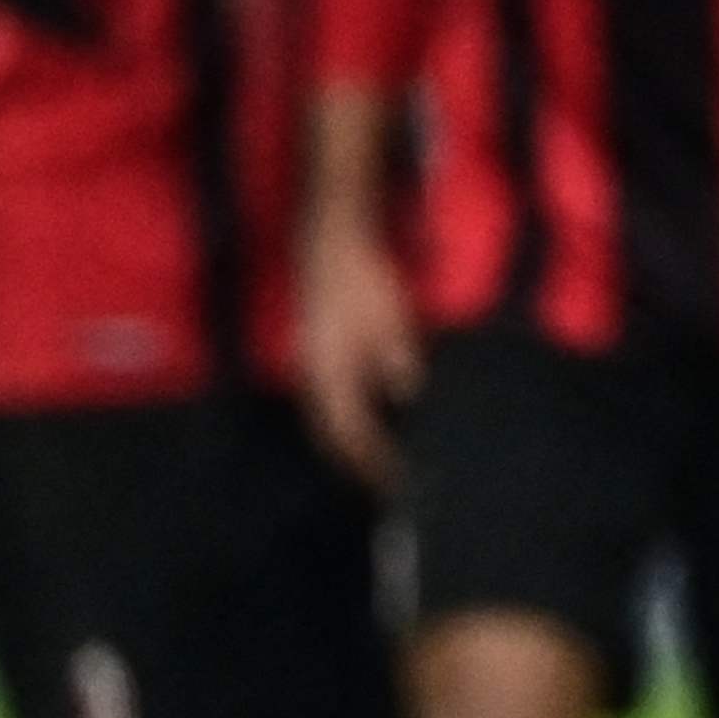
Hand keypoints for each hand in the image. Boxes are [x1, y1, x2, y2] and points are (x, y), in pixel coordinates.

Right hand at [295, 211, 426, 486]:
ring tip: (374, 458)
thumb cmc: (362, 275)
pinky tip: (368, 412)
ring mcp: (310, 361)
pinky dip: (346, 415)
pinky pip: (327, 396)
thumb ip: (398, 360)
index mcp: (329, 373)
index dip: (372, 462)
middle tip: (382, 482)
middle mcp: (313, 374)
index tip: (397, 483)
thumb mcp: (390, 319)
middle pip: (329, 434)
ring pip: (325, 416)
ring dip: (348, 439)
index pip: (350, 434)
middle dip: (354, 461)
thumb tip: (408, 395)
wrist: (331, 234)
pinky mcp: (316, 349)